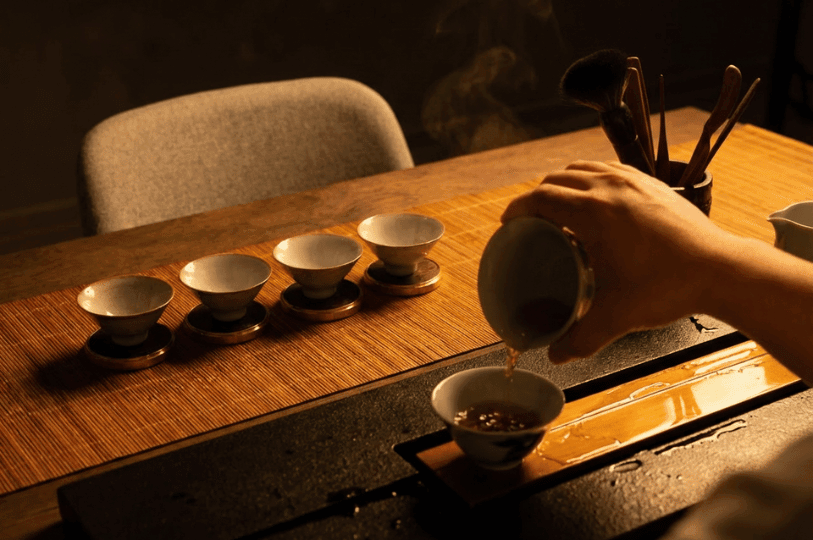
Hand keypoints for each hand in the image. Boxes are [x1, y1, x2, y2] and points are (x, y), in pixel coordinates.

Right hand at [501, 160, 732, 363]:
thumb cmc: (669, 287)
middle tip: (531, 221)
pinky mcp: (653, 182)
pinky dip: (591, 177)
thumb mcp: (617, 316)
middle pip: (557, 180)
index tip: (508, 222)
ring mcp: (634, 181)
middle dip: (537, 196)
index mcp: (593, 213)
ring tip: (559, 206)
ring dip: (563, 182)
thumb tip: (556, 356)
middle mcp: (610, 189)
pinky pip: (609, 168)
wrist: (720, 269)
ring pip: (583, 168)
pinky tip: (596, 198)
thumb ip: (581, 338)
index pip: (540, 198)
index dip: (517, 208)